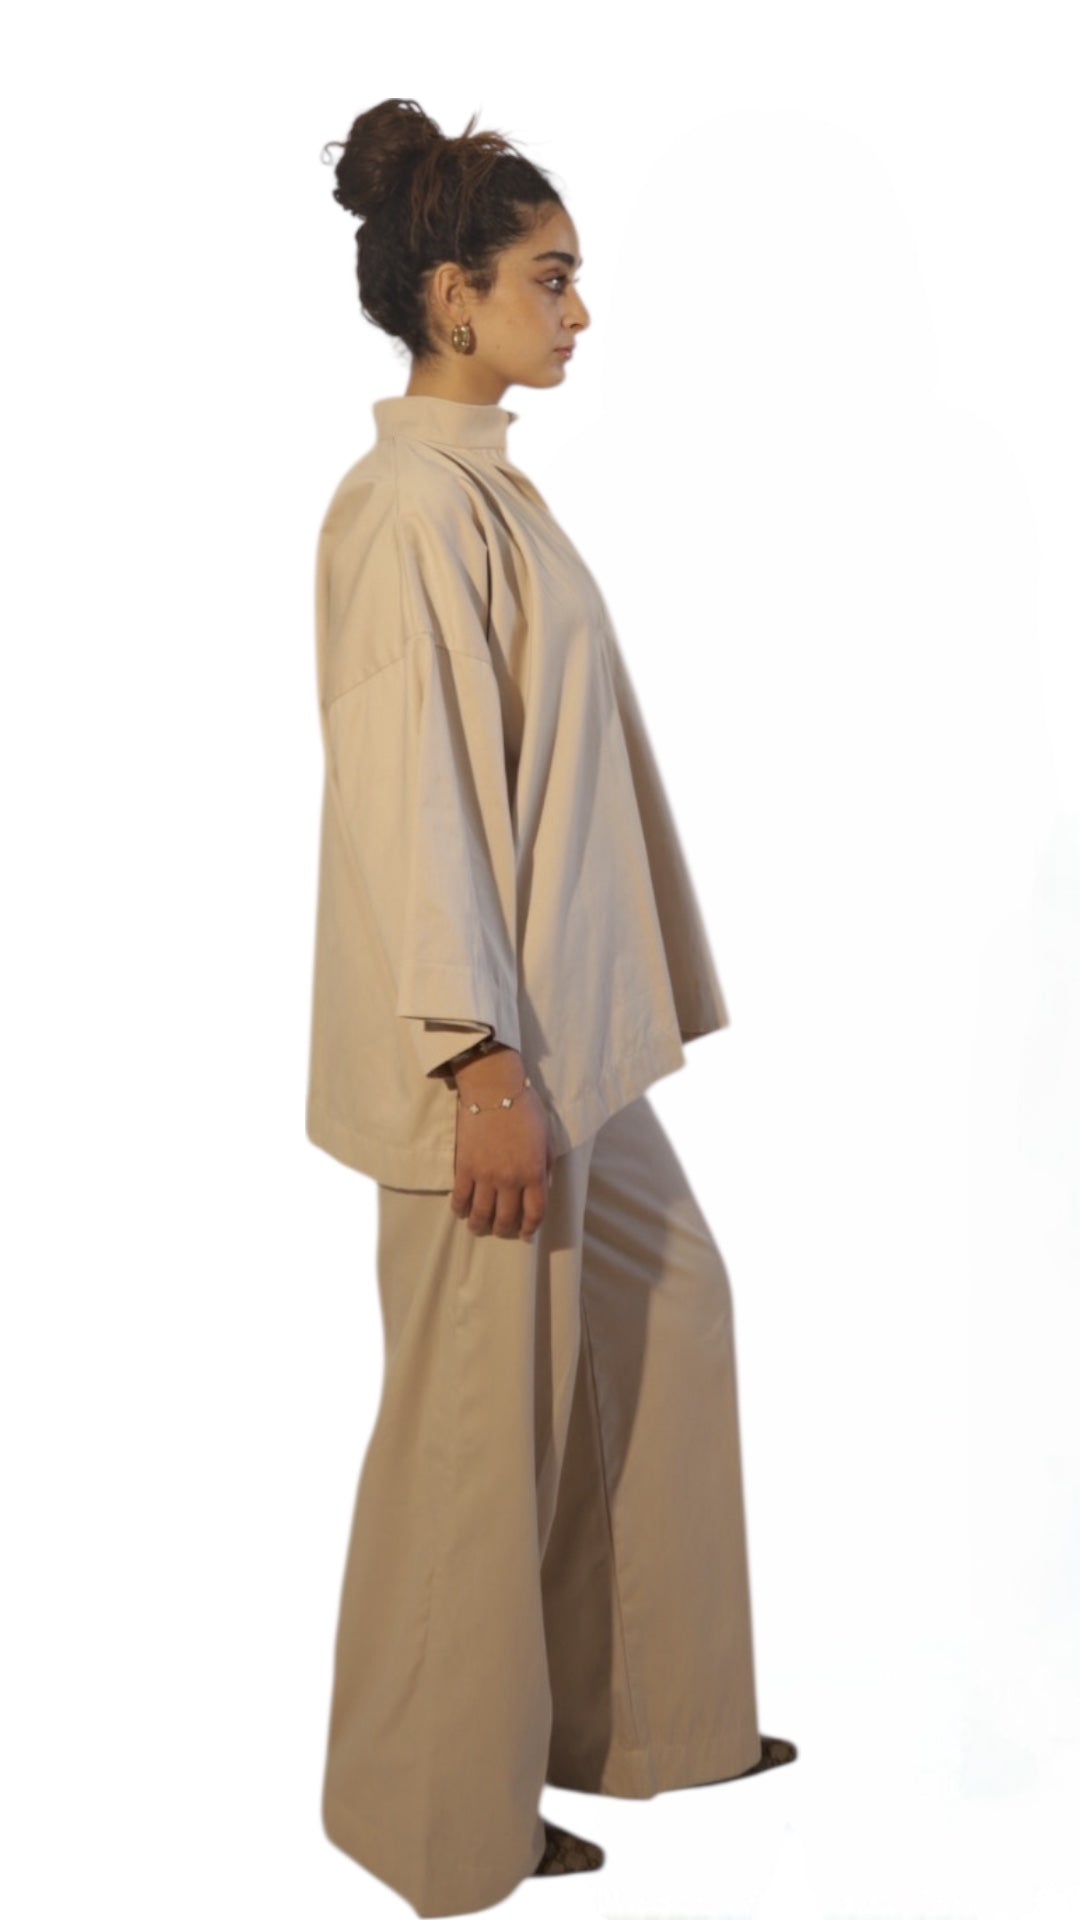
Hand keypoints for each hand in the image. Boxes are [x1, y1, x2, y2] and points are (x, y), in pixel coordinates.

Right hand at [450, 1048, 553, 1240]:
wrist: (493, 1090)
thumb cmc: (525, 1109)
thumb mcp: (547, 1138)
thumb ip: (546, 1166)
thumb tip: (542, 1189)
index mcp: (534, 1173)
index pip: (535, 1212)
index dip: (530, 1228)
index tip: (525, 1234)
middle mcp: (510, 1180)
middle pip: (506, 1218)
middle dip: (504, 1230)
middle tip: (501, 1230)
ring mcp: (485, 1176)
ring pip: (481, 1213)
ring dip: (480, 1226)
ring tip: (478, 1228)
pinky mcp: (464, 1168)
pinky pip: (460, 1197)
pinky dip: (460, 1209)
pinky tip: (461, 1212)